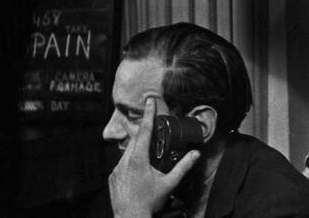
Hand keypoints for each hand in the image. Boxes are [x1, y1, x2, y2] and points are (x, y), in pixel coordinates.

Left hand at [109, 97, 199, 217]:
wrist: (130, 217)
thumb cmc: (149, 201)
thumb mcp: (169, 183)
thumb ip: (183, 167)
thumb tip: (195, 154)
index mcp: (139, 160)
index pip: (145, 132)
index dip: (148, 115)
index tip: (150, 102)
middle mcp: (125, 161)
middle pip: (134, 139)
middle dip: (142, 128)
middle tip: (148, 120)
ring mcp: (116, 169)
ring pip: (127, 152)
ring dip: (136, 149)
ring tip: (146, 155)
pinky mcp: (112, 177)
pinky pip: (121, 164)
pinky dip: (129, 163)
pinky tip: (137, 173)